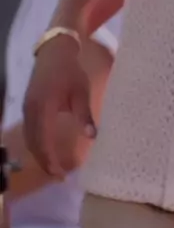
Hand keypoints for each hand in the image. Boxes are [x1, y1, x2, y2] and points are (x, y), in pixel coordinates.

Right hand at [23, 35, 95, 177]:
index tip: (61, 175)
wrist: (55, 51)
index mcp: (43, 108)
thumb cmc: (71, 71)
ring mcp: (26, 108)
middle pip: (33, 144)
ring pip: (29, 138)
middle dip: (45, 162)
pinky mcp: (27, 106)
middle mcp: (30, 110)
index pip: (43, 142)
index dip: (50, 161)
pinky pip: (29, 130)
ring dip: (39, 154)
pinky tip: (47, 149)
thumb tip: (93, 137)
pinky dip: (36, 143)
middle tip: (59, 176)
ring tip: (54, 167)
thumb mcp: (81, 91)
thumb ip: (84, 114)